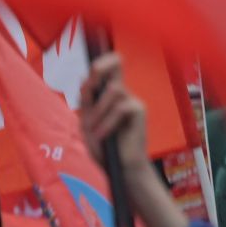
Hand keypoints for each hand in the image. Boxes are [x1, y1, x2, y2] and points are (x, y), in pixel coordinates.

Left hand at [78, 54, 188, 226]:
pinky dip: (108, 122)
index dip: (102, 60)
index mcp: (106, 96)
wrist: (120, 169)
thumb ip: (87, 103)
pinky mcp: (139, 110)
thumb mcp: (87, 123)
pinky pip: (121, 107)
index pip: (106, 69)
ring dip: (99, 111)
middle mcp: (121, 94)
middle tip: (92, 76)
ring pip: (113, 90)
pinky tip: (102, 135)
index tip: (92, 58)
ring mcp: (131, 101)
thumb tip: (86, 81)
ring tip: (95, 131)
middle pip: (114, 66)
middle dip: (101, 67)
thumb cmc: (103, 148)